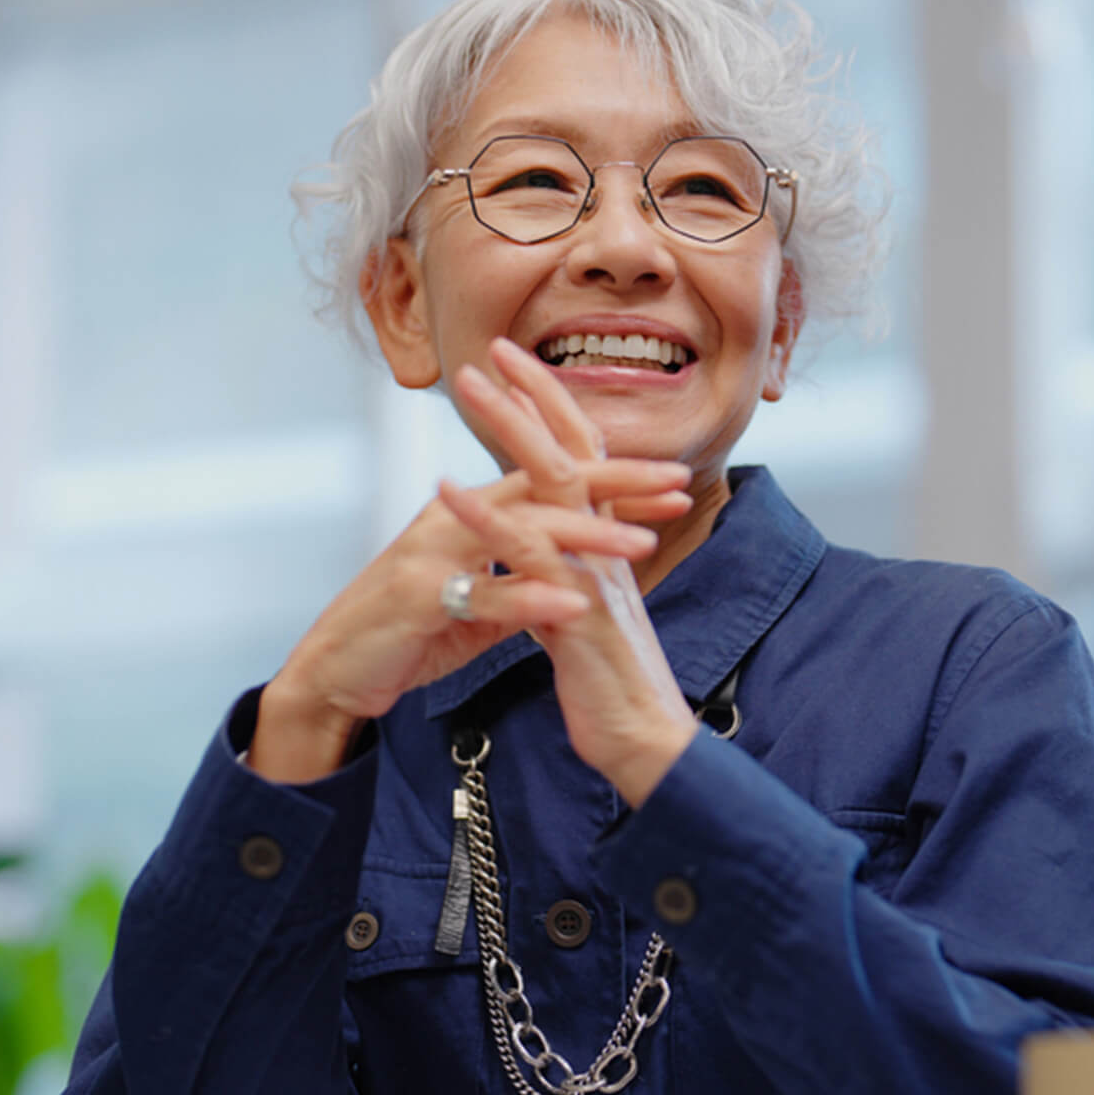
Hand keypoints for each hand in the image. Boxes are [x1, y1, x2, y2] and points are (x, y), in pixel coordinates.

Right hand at [250, 456, 691, 782]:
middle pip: (544, 487)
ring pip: (520, 534)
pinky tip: (571, 605)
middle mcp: (453, 518)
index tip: (674, 481)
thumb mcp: (475, 602)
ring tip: (640, 547)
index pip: (551, 480)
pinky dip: (529, 600)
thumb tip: (571, 582)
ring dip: (585, 538)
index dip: (614, 478)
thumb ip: (520, 582)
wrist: (335, 670)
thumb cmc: (405, 631)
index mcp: (471, 513)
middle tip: (676, 487)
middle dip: (616, 487)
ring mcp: (433, 554)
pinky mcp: (417, 598)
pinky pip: (482, 596)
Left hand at [442, 339, 700, 805]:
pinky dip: (484, 517)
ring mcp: (594, 574)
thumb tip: (539, 557)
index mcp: (607, 548)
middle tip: (494, 349)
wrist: (646, 745)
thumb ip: (565, 579)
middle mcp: (607, 549)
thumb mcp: (586, 620)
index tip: (521, 369)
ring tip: (471, 387)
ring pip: (554, 484)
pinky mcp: (576, 611)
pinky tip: (447, 489)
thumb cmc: (613, 690)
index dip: (554, 411)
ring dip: (510, 429)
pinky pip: (527, 554)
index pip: (584, 461)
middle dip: (534, 396)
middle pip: (574, 451)